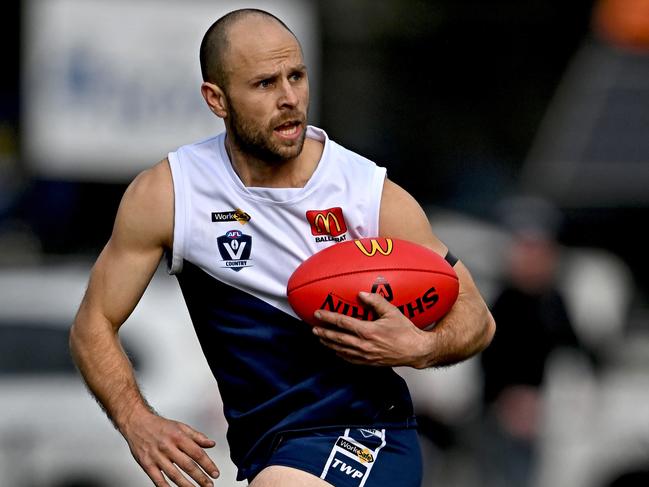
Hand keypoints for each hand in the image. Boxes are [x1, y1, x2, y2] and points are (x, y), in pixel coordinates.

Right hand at [122, 409, 219, 485]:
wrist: (137, 422)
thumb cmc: (160, 426)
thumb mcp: (181, 426)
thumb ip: (197, 436)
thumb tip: (211, 444)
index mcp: (178, 437)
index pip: (197, 453)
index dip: (208, 464)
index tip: (215, 473)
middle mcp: (168, 447)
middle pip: (187, 465)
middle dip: (200, 477)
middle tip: (209, 485)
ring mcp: (157, 456)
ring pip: (174, 474)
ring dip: (186, 485)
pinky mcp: (146, 464)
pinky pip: (157, 479)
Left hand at [312, 291, 429, 367]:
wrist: (415, 350)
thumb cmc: (405, 331)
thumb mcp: (392, 312)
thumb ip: (375, 301)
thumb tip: (361, 293)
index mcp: (368, 331)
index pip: (342, 323)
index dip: (328, 318)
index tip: (318, 314)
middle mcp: (364, 345)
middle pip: (337, 338)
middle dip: (324, 332)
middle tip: (313, 327)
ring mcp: (365, 356)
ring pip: (341, 349)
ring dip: (329, 343)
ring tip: (320, 337)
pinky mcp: (368, 363)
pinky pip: (349, 359)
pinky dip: (339, 354)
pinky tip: (335, 350)